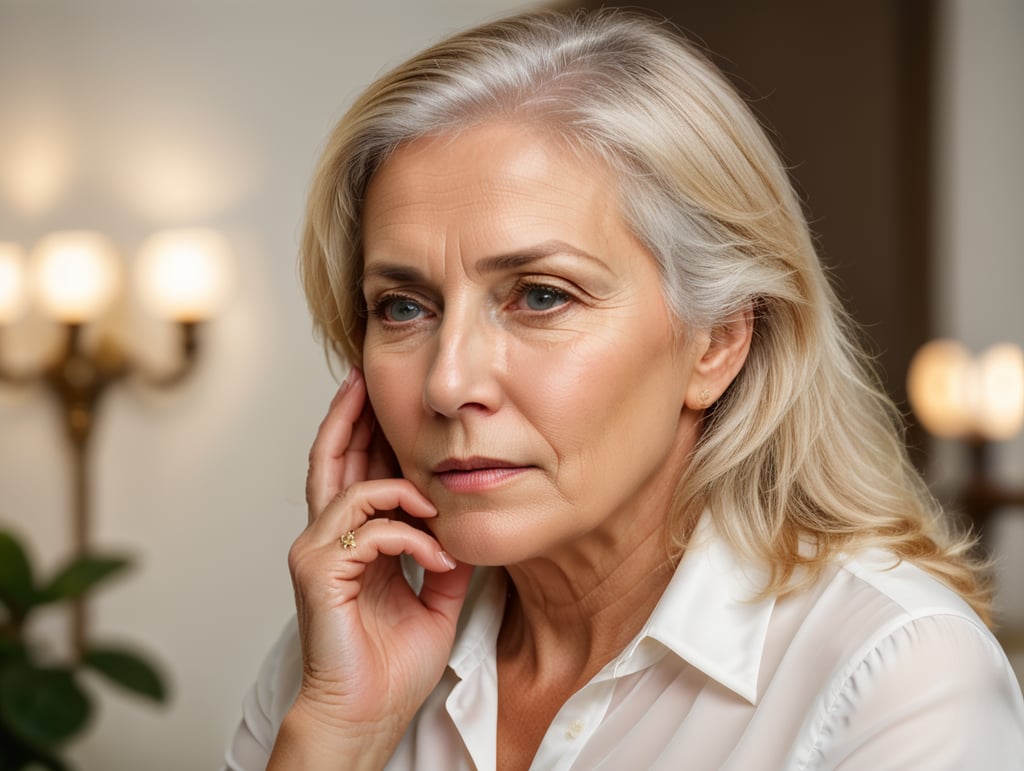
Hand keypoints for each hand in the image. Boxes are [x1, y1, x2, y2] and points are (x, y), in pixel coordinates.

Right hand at [271, 369, 473, 767]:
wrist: (367, 716)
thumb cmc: (392, 665)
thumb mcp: (435, 594)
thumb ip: (443, 552)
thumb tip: (465, 522)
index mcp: (352, 542)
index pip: (353, 471)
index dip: (366, 432)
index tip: (385, 398)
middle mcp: (326, 538)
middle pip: (331, 458)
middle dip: (351, 415)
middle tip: (366, 377)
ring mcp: (316, 552)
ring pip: (348, 484)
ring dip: (401, 485)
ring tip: (435, 498)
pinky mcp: (317, 571)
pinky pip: (367, 529)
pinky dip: (409, 535)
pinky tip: (437, 557)